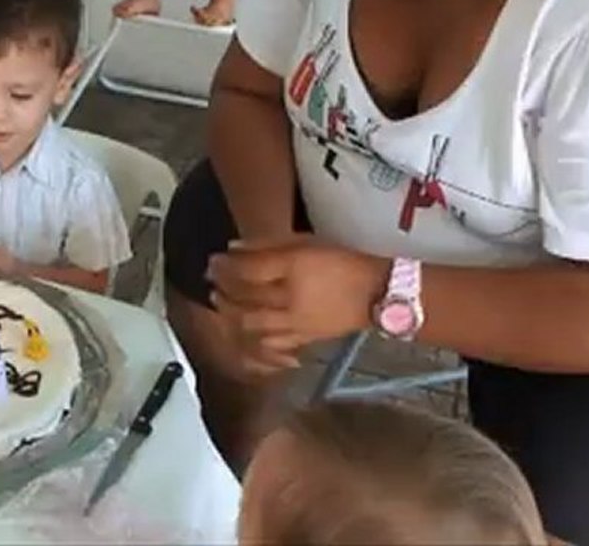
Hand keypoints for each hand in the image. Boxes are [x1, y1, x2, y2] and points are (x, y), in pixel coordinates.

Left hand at [206, 238, 388, 374]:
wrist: (377, 293)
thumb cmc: (341, 260)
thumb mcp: (306, 242)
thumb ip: (267, 244)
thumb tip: (231, 248)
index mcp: (293, 269)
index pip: (247, 270)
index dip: (224, 266)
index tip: (212, 261)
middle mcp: (290, 298)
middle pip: (244, 299)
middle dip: (222, 290)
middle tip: (211, 282)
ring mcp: (295, 323)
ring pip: (251, 325)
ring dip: (231, 315)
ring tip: (222, 304)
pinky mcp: (302, 339)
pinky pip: (270, 346)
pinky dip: (252, 342)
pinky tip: (243, 333)